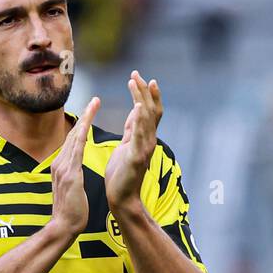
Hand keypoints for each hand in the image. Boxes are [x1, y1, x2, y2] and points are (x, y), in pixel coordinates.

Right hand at [49, 95, 99, 239]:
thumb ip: (72, 177)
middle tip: (95, 99)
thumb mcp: (71, 189)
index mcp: (61, 166)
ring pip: (74, 137)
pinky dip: (83, 134)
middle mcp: (59, 163)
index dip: (82, 125)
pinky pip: (77, 149)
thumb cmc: (71, 212)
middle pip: (73, 134)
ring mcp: (63, 167)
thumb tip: (74, 172)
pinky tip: (88, 124)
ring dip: (85, 119)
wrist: (64, 227)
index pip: (72, 141)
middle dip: (84, 116)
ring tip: (94, 104)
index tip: (90, 112)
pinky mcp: (69, 174)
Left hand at [105, 71, 162, 212]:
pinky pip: (140, 136)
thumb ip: (132, 130)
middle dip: (145, 91)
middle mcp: (148, 141)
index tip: (137, 76)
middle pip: (151, 110)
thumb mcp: (125, 146)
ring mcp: (144, 149)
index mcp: (143, 138)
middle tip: (137, 74)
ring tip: (137, 83)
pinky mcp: (137, 158)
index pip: (148, 111)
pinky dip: (140, 121)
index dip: (144, 93)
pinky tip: (138, 107)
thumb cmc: (122, 175)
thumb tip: (136, 111)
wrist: (121, 199)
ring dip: (142, 99)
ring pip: (148, 120)